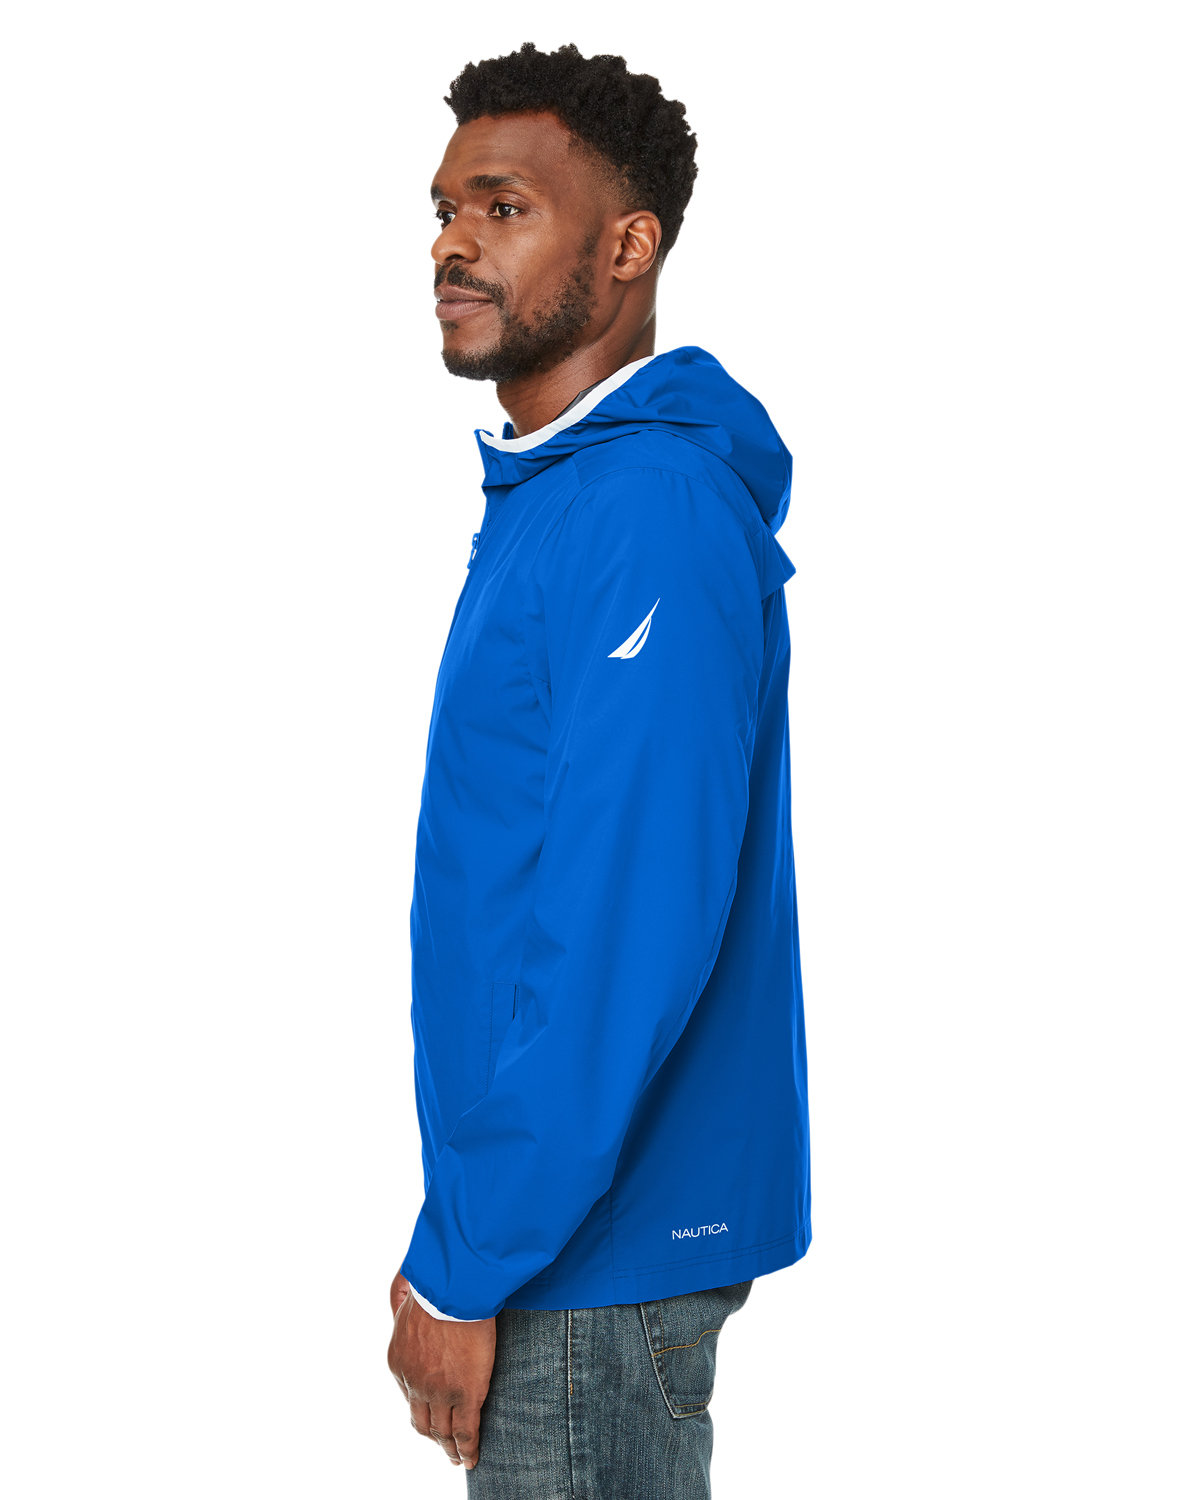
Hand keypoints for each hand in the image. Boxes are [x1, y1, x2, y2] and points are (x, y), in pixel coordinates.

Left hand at [387, 1268, 496, 1471]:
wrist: (452, 1291)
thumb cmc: (433, 1286)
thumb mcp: (404, 1294)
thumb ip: (399, 1300)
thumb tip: (399, 1297)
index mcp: (400, 1363)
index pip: (409, 1396)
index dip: (422, 1408)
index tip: (431, 1414)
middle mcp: (415, 1384)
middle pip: (423, 1421)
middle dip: (433, 1436)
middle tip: (443, 1446)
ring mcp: (439, 1392)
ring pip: (443, 1432)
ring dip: (450, 1448)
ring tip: (458, 1458)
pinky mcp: (466, 1394)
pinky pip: (466, 1431)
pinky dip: (468, 1448)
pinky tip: (471, 1457)